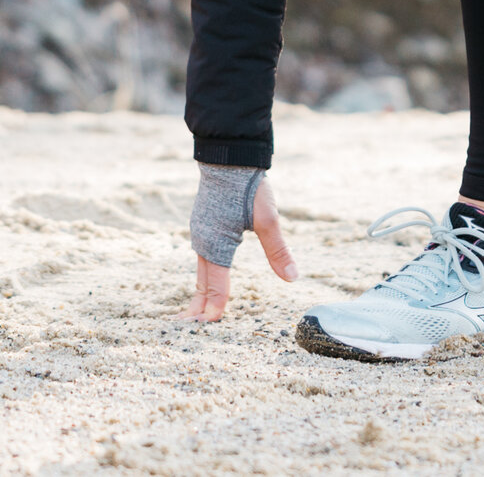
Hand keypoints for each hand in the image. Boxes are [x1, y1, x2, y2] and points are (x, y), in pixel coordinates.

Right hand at [184, 174, 296, 320]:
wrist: (228, 155)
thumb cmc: (247, 185)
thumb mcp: (268, 218)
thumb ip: (278, 250)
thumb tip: (292, 277)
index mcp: (217, 244)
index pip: (216, 284)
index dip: (215, 306)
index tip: (211, 326)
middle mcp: (203, 240)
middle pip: (201, 281)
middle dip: (199, 306)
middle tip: (191, 329)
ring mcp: (201, 231)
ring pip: (199, 269)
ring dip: (199, 291)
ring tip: (195, 312)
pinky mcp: (203, 222)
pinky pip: (200, 257)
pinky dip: (201, 275)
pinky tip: (204, 279)